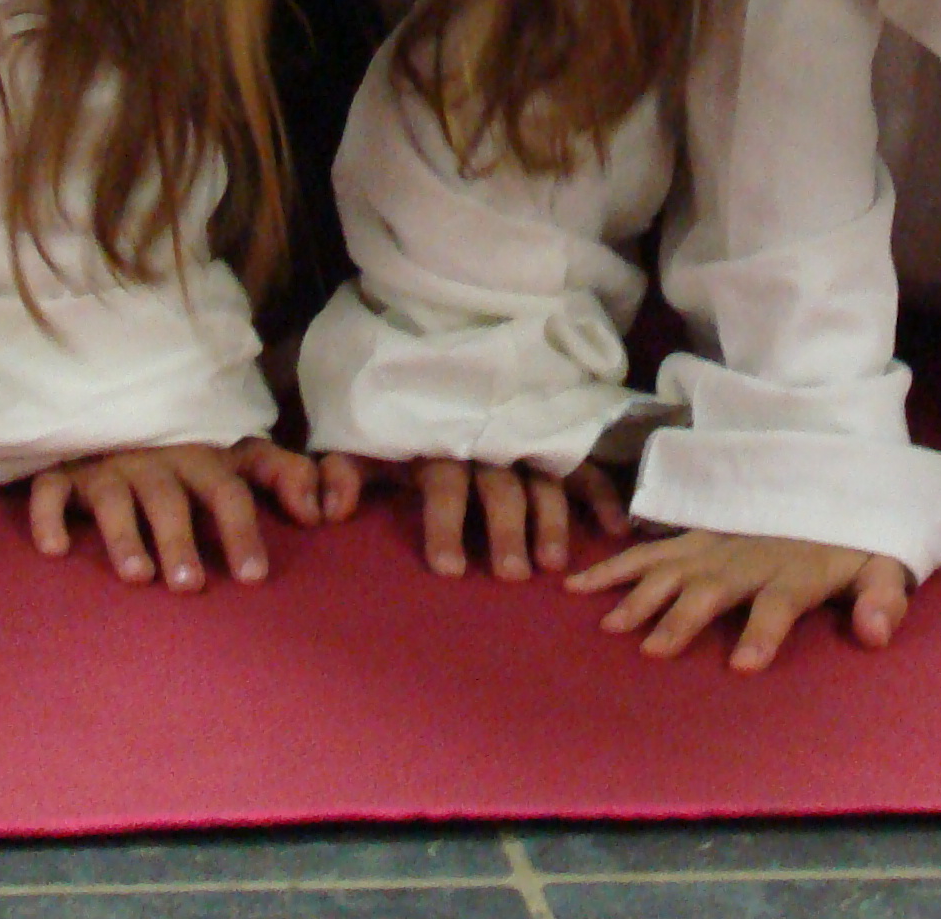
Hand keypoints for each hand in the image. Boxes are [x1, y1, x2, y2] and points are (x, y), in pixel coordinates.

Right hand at [25, 439, 324, 589]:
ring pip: (114, 498)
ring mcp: (107, 464)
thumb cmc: (188, 450)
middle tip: (189, 586)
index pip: (230, 491)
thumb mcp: (239, 455)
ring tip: (138, 576)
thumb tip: (324, 511)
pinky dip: (49, 517)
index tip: (253, 577)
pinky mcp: (64, 469)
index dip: (242, 531)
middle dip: (181, 540)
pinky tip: (56, 550)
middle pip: (171, 500)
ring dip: (125, 536)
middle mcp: (157, 460)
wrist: (118, 411)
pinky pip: (50, 490)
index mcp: (203, 458)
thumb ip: (286, 476)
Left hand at [320, 452, 632, 579]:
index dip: (445, 524)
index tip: (450, 569)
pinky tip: (615, 527)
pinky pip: (582, 466)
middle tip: (512, 574)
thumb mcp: (363, 443)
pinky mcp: (552, 444)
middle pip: (501, 486)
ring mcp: (524, 441)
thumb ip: (343, 473)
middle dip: (507, 529)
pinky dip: (601, 492)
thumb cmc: (398, 424)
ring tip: (555, 564)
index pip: (444, 484)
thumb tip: (325, 509)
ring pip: (544, 479)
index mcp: (440, 444)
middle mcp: (486, 443)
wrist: (432, 366)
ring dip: (554, 519)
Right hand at [564, 527, 910, 671]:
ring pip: (670, 567)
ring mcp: (716, 544)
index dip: (763, 634)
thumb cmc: (856, 538)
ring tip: (610, 626)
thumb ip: (883, 597)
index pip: (778, 606)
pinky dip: (614, 565)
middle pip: (711, 588)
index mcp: (794, 572)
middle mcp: (747, 557)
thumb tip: (877, 631)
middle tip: (653, 650)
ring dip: (640, 594)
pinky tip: (579, 584)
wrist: (832, 476)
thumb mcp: (884, 564)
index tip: (744, 665)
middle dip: (682, 618)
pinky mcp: (694, 535)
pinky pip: (650, 550)